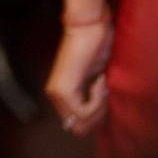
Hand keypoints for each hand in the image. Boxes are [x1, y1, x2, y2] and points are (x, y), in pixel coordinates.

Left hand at [45, 20, 112, 134]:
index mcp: (60, 95)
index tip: (103, 92)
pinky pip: (84, 112)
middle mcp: (54, 96)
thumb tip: (98, 121)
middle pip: (80, 129)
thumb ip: (92, 99)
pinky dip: (97, 100)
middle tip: (103, 91)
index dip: (98, 116)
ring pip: (82, 123)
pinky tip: (98, 80)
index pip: (80, 126)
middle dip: (98, 115)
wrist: (91, 28)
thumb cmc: (97, 48)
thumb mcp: (96, 80)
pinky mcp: (63, 90)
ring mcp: (56, 94)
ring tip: (100, 84)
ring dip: (99, 107)